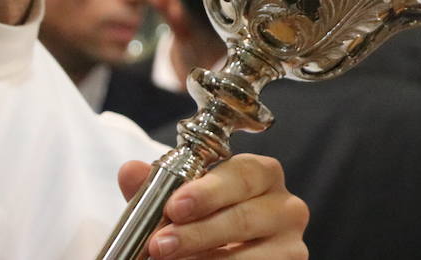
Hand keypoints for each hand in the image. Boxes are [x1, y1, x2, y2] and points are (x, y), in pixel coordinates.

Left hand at [117, 154, 308, 258]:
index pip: (242, 174)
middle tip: (160, 245)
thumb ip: (158, 187)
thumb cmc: (208, 222)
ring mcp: (290, 245)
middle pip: (244, 217)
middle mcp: (286, 206)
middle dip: (197, 233)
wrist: (223, 254)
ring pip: (249, 256)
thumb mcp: (183, 202)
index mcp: (263, 175)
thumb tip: (130, 171)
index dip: (208, 191)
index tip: (174, 207)